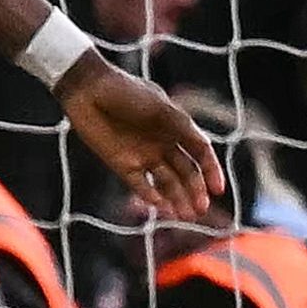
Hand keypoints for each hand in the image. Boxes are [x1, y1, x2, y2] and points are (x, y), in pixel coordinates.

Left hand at [53, 55, 224, 220]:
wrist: (88, 90)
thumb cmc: (127, 93)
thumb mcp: (161, 107)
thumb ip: (183, 128)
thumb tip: (205, 148)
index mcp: (176, 127)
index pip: (201, 153)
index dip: (211, 171)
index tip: (218, 190)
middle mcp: (164, 144)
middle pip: (186, 173)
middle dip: (195, 192)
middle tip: (200, 210)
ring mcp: (144, 156)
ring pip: (167, 183)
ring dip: (177, 200)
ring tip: (185, 217)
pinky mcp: (123, 165)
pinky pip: (142, 186)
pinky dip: (153, 198)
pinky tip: (163, 208)